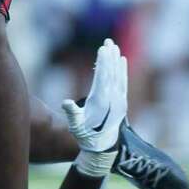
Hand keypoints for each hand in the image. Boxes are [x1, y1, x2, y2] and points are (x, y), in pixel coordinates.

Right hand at [62, 38, 127, 174]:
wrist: (102, 147)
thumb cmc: (84, 134)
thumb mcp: (75, 125)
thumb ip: (71, 113)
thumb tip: (65, 102)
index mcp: (101, 103)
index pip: (103, 78)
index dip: (103, 63)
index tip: (103, 48)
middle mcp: (113, 100)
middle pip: (112, 74)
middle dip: (110, 56)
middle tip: (109, 41)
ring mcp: (120, 101)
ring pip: (119, 76)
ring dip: (116, 60)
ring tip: (114, 45)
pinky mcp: (122, 101)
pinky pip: (123, 82)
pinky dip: (123, 70)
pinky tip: (122, 59)